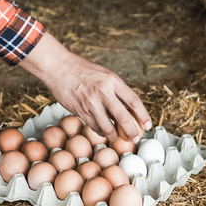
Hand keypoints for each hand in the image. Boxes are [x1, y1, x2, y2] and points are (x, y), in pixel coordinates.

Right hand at [19, 34, 151, 142]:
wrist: (58, 67)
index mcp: (113, 81)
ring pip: (107, 126)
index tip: (147, 125)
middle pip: (123, 117)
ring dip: (114, 136)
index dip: (143, 115)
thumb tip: (129, 109)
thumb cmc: (83, 70)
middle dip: (131, 131)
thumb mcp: (104, 75)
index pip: (133, 101)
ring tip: (118, 138)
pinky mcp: (80, 110)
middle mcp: (103, 92)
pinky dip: (100, 131)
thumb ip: (116, 90)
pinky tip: (103, 132)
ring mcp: (91, 103)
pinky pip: (94, 126)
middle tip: (135, 138)